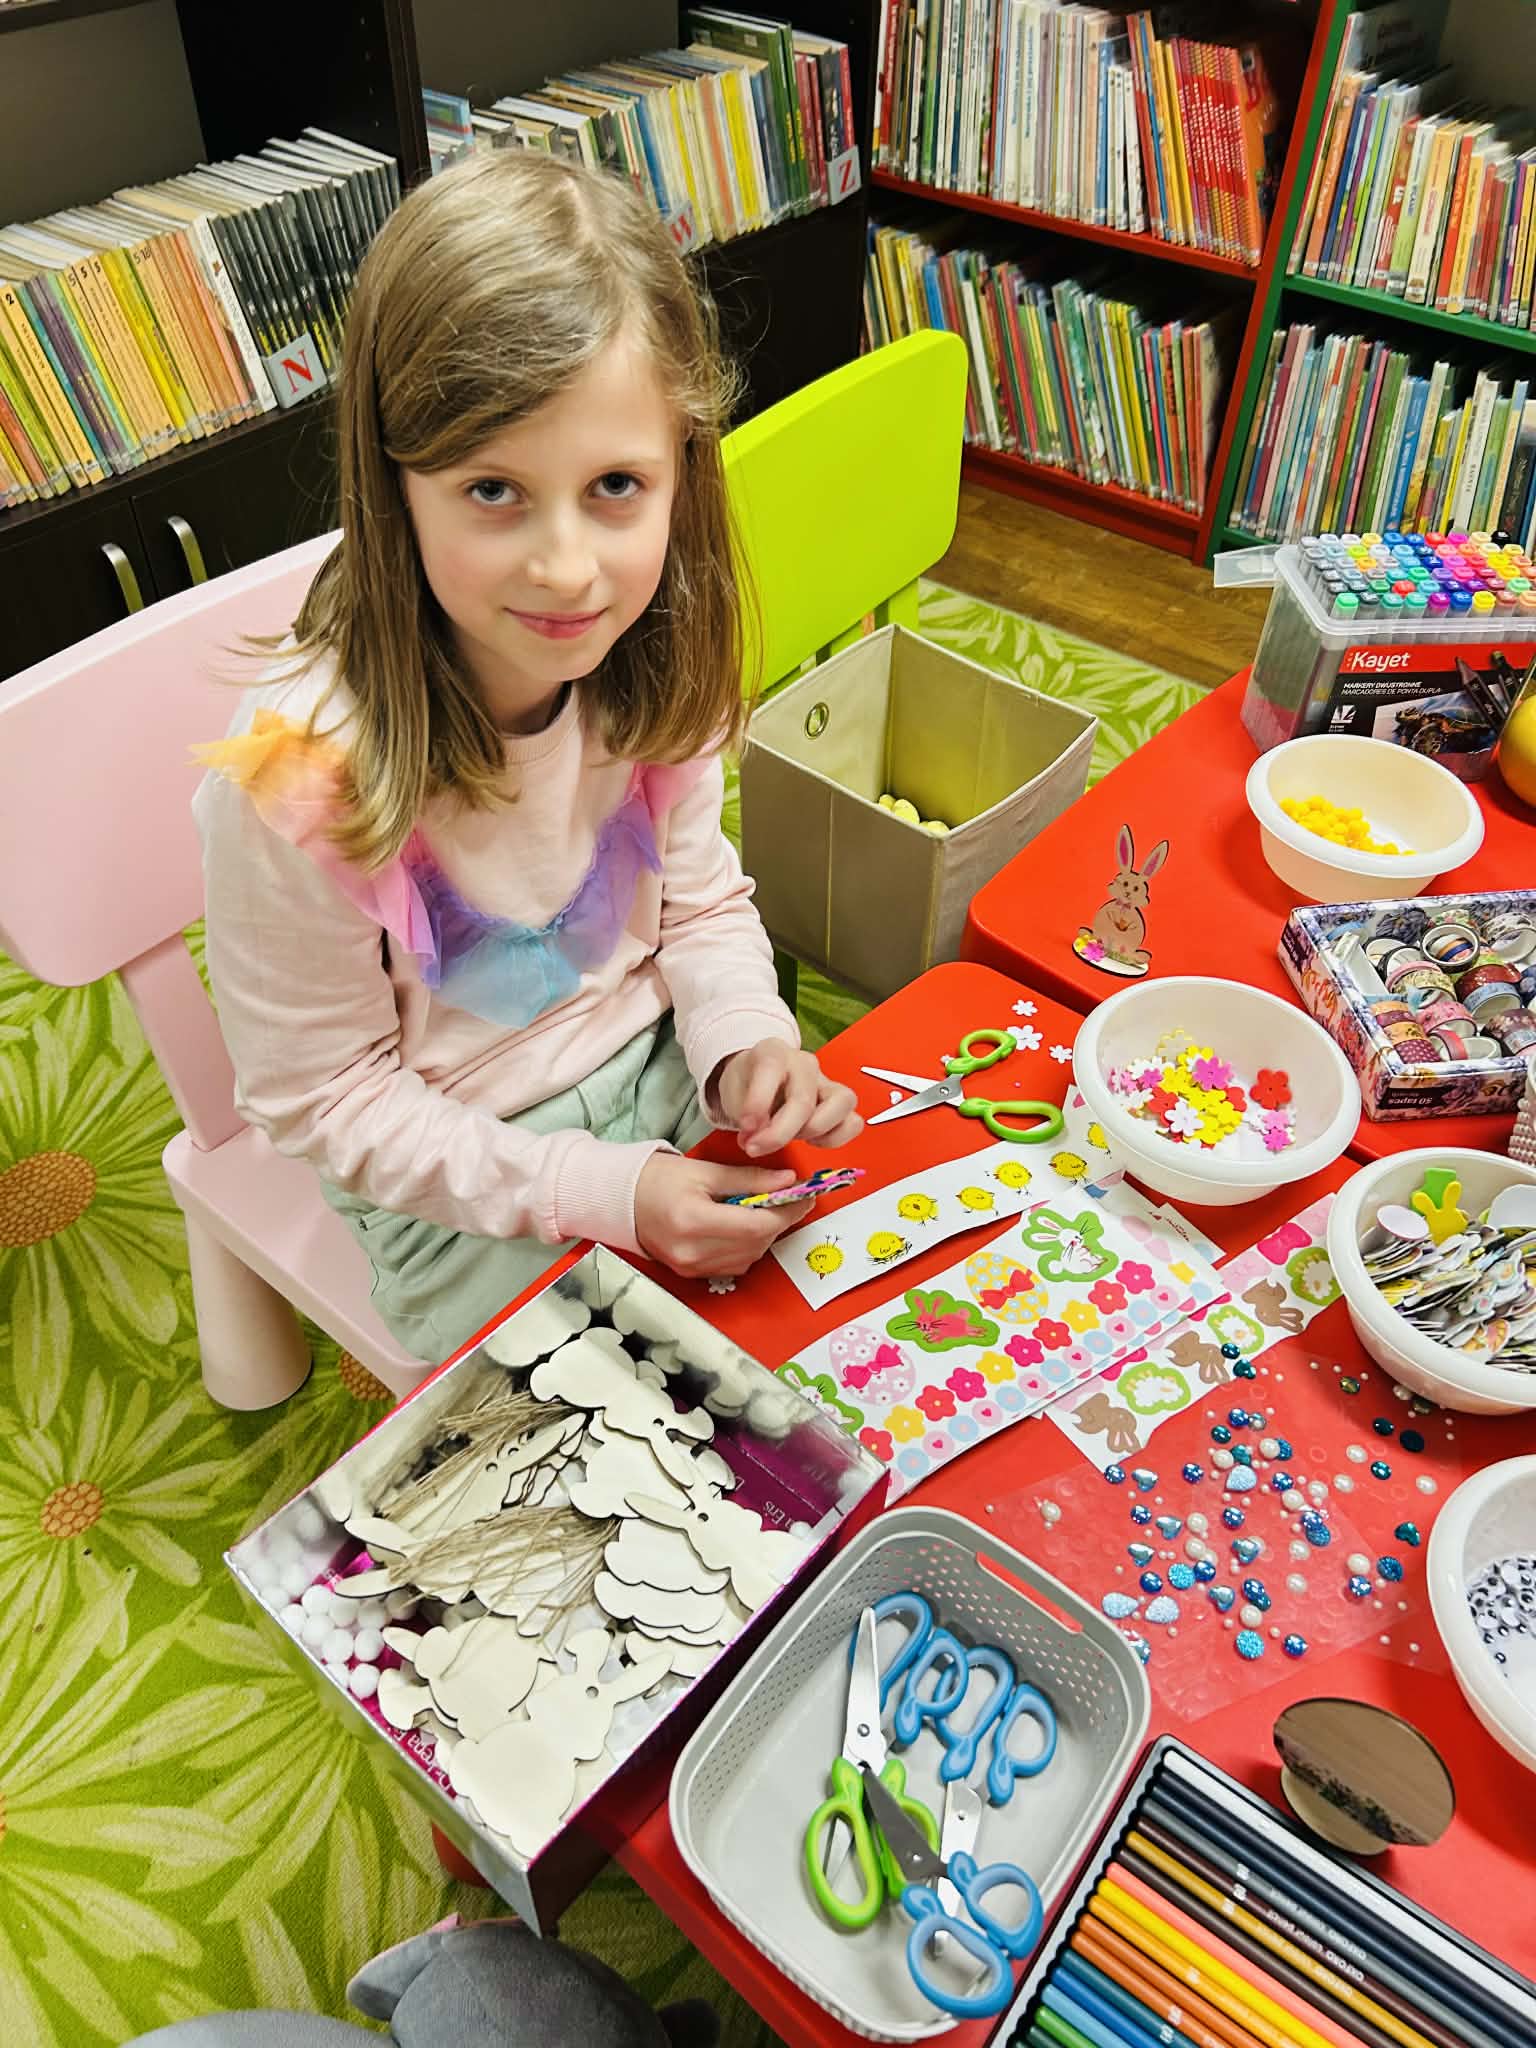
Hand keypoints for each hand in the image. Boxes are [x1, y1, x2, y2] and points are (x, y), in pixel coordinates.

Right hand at [633, 1153, 814, 1280]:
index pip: (756, 1225)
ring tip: (764, 1210)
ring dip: (764, 1235)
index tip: (804, 1196)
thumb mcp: (704, 1171)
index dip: (786, 1212)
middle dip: (779, 1221)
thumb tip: (788, 1182)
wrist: (620, 1201)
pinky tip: (742, 1227)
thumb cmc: (657, 1180)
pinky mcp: (691, 1274)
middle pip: (756, 1243)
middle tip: (791, 1199)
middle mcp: (692, 1251)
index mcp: (693, 1221)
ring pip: (749, 1257)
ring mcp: (690, 1267)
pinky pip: (734, 1265)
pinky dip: (747, 1247)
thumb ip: (749, 1179)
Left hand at [715, 1040, 862, 1159]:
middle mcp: (804, 1063)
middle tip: (755, 1147)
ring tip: (792, 1138)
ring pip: (842, 1102)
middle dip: (779, 1133)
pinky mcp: (840, 1102)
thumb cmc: (747, 1086)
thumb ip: (747, 1116)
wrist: (757, 1084)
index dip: (758, 1102)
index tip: (745, 1127)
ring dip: (814, 1130)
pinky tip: (810, 1140)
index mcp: (773, 1052)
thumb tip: (759, 1137)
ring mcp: (827, 1081)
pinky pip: (852, 1122)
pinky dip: (833, 1137)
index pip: (771, 1069)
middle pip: (804, 1099)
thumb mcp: (734, 1095)